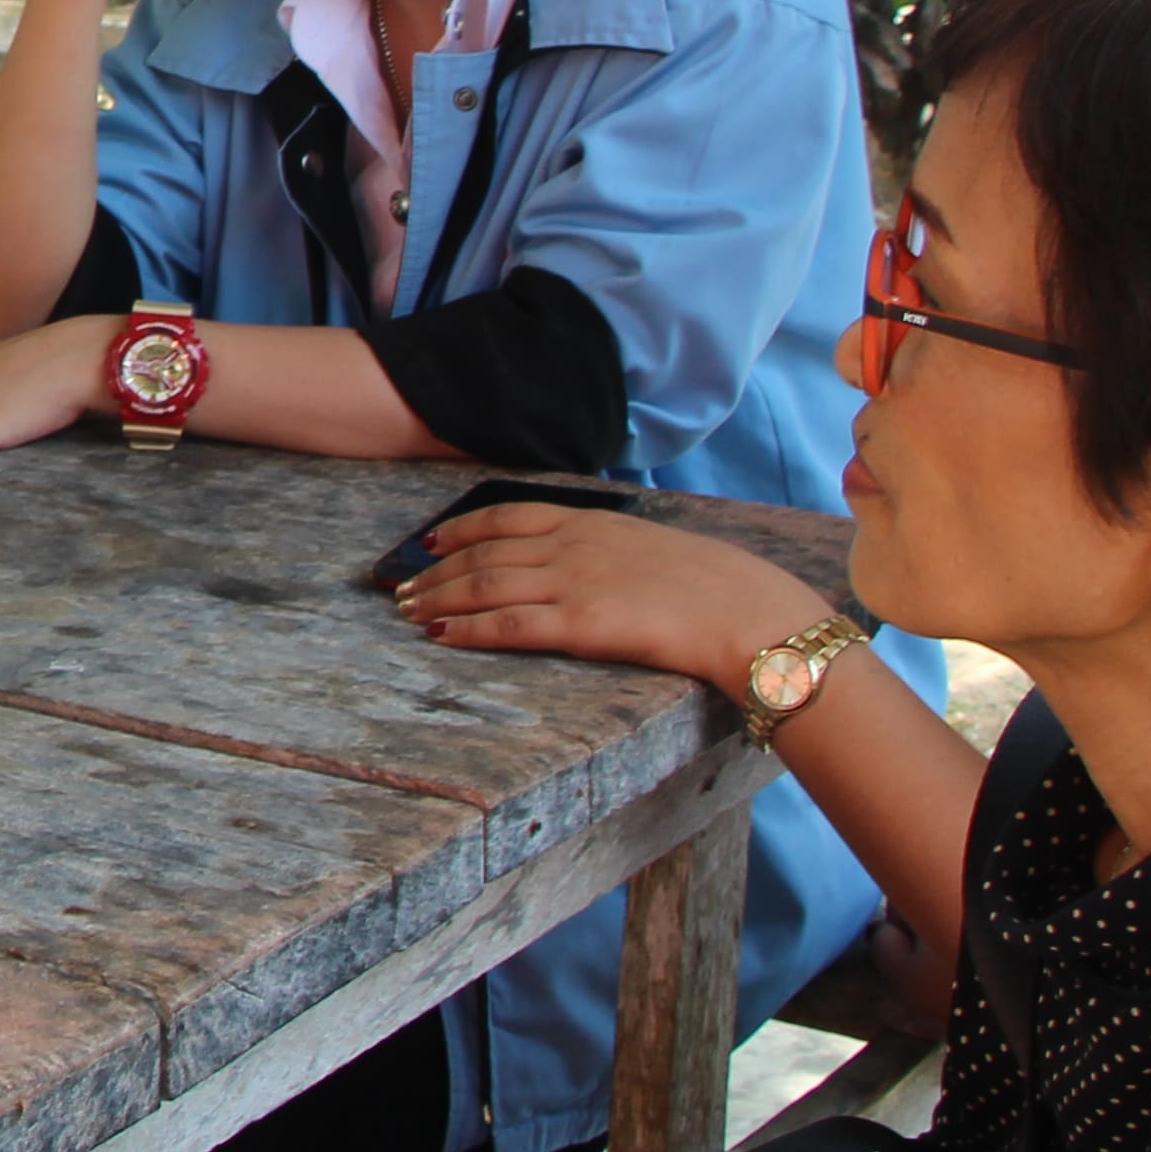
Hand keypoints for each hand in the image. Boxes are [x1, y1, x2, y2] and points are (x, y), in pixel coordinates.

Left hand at [392, 504, 824, 698]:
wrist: (748, 611)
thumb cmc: (714, 586)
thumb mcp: (652, 546)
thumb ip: (608, 549)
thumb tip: (583, 562)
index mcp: (591, 521)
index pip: (508, 516)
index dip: (460, 530)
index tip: (430, 542)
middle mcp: (572, 545)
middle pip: (484, 554)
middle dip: (436, 571)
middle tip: (402, 588)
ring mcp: (573, 582)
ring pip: (484, 586)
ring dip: (439, 599)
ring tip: (408, 612)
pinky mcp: (580, 623)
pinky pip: (507, 625)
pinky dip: (465, 629)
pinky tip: (439, 635)